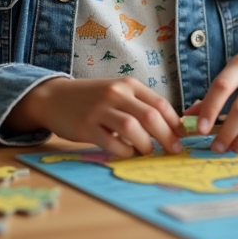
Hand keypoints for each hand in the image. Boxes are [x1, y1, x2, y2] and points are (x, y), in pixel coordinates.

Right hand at [9, 77, 185, 157]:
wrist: (54, 98)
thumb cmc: (92, 99)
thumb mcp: (117, 93)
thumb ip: (139, 105)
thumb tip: (169, 127)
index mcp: (128, 85)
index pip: (160, 103)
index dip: (175, 122)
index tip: (182, 137)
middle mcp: (116, 94)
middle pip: (151, 116)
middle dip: (167, 137)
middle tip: (174, 150)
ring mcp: (100, 110)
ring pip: (133, 128)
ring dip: (146, 145)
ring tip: (148, 152)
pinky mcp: (86, 126)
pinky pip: (112, 143)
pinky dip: (125, 151)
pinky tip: (127, 154)